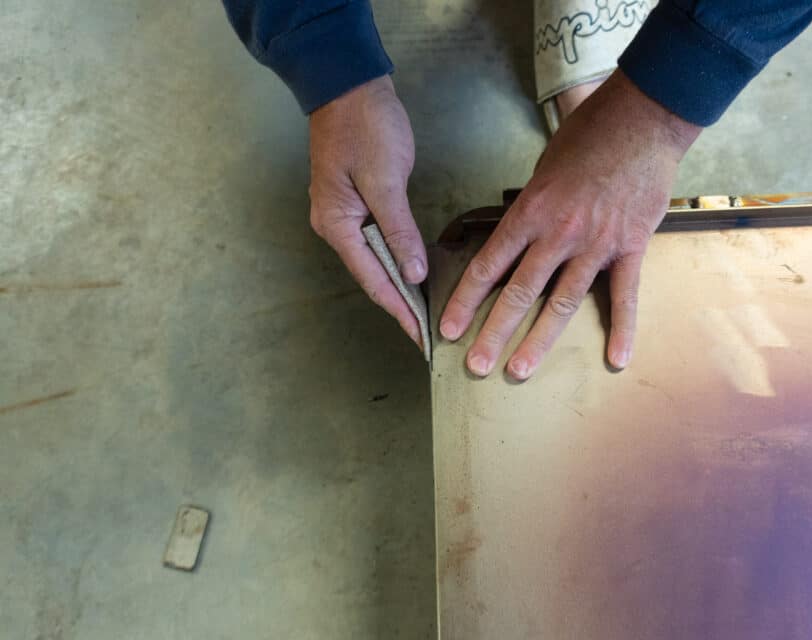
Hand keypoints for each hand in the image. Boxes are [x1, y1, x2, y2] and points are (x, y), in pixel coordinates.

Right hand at [309, 76, 425, 347]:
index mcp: (337, 225)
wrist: (348, 84)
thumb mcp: (384, 179)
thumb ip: (398, 229)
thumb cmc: (364, 127)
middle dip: (402, 304)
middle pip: (373, 275)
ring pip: (377, 261)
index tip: (422, 337)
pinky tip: (417, 272)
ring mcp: (346, 215)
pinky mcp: (359, 202)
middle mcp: (337, 226)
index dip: (400, 309)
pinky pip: (380, 241)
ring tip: (427, 311)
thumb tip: (413, 274)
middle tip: (430, 333)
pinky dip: (400, 259)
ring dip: (402, 285)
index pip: (374, 280)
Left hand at [438, 70, 700, 378]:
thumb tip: (518, 235)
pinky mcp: (631, 248)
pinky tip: (616, 359)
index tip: (449, 328)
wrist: (642, 119)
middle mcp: (558, 234)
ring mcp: (596, 245)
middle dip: (493, 332)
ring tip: (519, 370)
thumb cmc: (590, 133)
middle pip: (519, 292)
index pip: (490, 265)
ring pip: (561, 303)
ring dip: (538, 341)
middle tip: (475, 364)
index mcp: (530, 211)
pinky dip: (622, 329)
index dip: (466, 300)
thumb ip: (530, 206)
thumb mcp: (544, 165)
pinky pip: (625, 296)